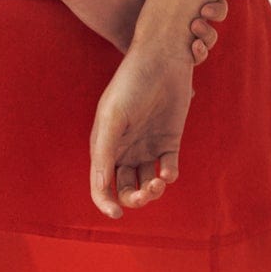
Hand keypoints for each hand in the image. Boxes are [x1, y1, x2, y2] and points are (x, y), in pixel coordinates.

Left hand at [63, 0, 228, 63]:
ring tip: (192, 49)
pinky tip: (189, 91)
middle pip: (200, 34)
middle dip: (209, 36)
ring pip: (183, 54)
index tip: (208, 10)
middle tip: (196, 27)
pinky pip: (150, 68)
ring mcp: (148, 33)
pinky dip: (171, 79)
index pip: (207, 9)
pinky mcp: (127, 44)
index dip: (216, 12)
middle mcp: (165, 16)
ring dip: (197, 55)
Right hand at [89, 38, 196, 219]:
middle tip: (145, 194)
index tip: (116, 214)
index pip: (101, 184)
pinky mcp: (170, 141)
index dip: (105, 203)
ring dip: (152, 191)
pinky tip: (168, 171)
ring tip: (158, 183)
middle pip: (125, 188)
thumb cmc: (131, 83)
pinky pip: (168, 168)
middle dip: (134, 198)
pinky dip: (168, 176)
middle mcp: (124, 149)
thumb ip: (104, 153)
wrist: (162, 57)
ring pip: (147, 183)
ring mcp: (147, 146)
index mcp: (104, 145)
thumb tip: (100, 188)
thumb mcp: (112, 117)